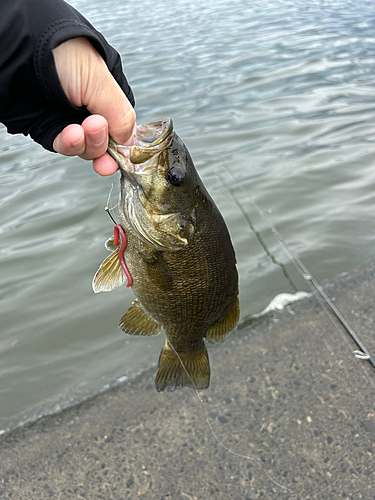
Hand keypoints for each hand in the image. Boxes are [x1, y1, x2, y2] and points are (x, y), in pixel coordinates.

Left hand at [52, 37, 135, 174]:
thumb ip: (121, 116)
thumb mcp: (102, 82)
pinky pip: (64, 146)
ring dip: (88, 144)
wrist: (18, 47)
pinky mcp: (47, 127)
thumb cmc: (62, 51)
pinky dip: (69, 145)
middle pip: (106, 140)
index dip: (124, 141)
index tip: (123, 154)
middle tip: (96, 129)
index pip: (122, 123)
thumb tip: (129, 145)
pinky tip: (71, 135)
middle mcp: (89, 104)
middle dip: (103, 142)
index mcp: (106, 89)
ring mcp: (68, 117)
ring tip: (80, 130)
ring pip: (86, 147)